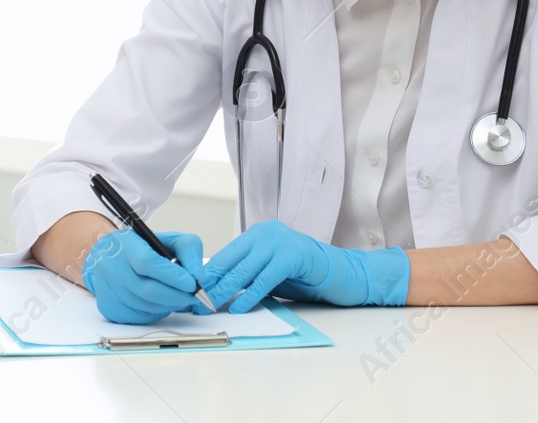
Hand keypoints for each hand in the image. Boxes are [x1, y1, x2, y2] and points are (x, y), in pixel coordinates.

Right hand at [81, 228, 211, 324]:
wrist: (112, 257)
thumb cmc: (145, 249)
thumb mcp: (169, 239)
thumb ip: (188, 249)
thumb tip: (197, 275)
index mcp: (126, 245)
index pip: (148, 263)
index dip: (172, 276)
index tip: (192, 283)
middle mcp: (111, 267)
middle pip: (147, 290)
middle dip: (176, 296)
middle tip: (194, 296)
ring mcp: (108, 289)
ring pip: (146, 307)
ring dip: (168, 305)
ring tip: (178, 298)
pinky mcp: (109, 308)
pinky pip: (139, 317)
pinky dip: (156, 313)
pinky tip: (161, 302)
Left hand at [201, 220, 408, 310]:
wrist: (344, 273)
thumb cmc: (305, 275)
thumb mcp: (271, 274)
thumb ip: (249, 276)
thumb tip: (218, 290)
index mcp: (258, 234)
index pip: (226, 255)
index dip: (209, 274)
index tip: (193, 291)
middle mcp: (266, 232)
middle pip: (231, 261)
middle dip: (212, 283)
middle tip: (196, 301)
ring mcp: (280, 241)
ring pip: (245, 269)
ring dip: (226, 290)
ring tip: (211, 305)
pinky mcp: (293, 255)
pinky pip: (266, 277)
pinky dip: (250, 293)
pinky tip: (239, 306)